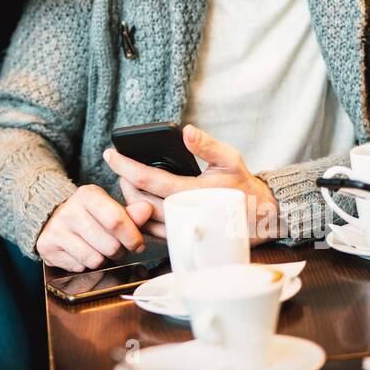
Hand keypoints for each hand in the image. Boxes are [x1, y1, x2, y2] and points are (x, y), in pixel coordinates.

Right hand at [36, 184, 153, 271]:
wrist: (54, 219)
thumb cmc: (90, 216)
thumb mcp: (110, 208)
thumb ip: (131, 213)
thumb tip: (147, 209)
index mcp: (87, 194)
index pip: (116, 220)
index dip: (132, 237)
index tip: (137, 244)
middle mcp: (69, 210)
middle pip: (109, 245)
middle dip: (119, 251)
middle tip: (116, 246)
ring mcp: (56, 229)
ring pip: (95, 260)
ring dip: (104, 260)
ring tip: (100, 249)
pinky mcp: (47, 247)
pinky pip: (80, 268)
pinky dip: (86, 266)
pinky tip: (83, 253)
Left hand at [105, 125, 280, 244]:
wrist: (259, 218)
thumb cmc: (243, 186)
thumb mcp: (231, 159)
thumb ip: (208, 145)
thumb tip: (187, 131)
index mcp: (192, 192)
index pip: (147, 179)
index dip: (124, 166)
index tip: (110, 154)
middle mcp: (182, 214)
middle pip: (138, 199)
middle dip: (123, 182)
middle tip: (118, 167)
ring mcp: (179, 230)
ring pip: (142, 218)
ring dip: (129, 200)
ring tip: (126, 182)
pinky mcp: (179, 239)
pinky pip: (150, 232)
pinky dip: (139, 217)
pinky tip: (137, 202)